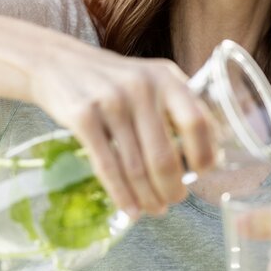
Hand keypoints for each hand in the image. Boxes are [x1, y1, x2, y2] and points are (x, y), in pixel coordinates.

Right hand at [29, 41, 215, 218]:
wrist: (57, 62)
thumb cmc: (114, 79)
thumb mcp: (151, 78)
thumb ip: (179, 104)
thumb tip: (213, 146)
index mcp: (166, 78)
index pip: (197, 123)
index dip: (204, 154)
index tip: (203, 174)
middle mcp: (141, 87)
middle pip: (164, 155)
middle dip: (172, 187)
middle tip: (174, 200)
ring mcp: (110, 102)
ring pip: (135, 166)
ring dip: (147, 196)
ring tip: (154, 208)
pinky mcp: (83, 116)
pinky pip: (107, 166)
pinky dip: (121, 194)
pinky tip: (130, 208)